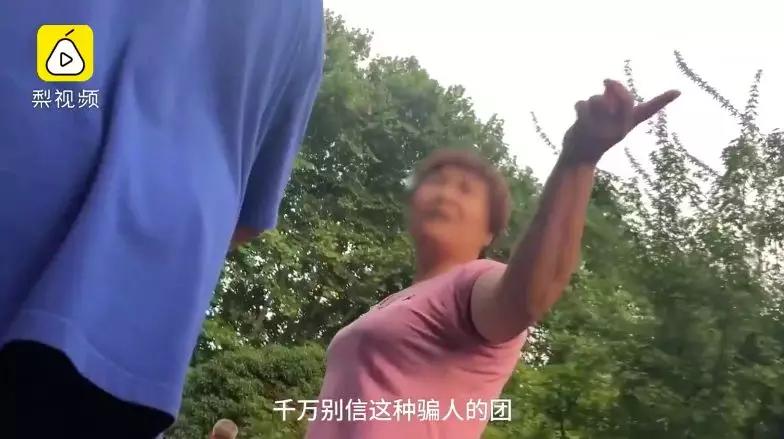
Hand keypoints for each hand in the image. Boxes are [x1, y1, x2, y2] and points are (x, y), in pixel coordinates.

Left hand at [562, 79, 680, 163]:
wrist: (578, 159)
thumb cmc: (595, 136)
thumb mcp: (607, 121)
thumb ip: (611, 102)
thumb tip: (609, 83)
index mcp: (627, 126)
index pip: (648, 111)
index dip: (662, 101)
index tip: (677, 91)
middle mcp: (618, 128)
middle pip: (624, 99)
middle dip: (614, 85)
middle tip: (606, 80)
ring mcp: (601, 129)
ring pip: (598, 99)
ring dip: (591, 100)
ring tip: (588, 111)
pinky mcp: (584, 128)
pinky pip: (583, 104)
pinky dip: (578, 106)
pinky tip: (578, 115)